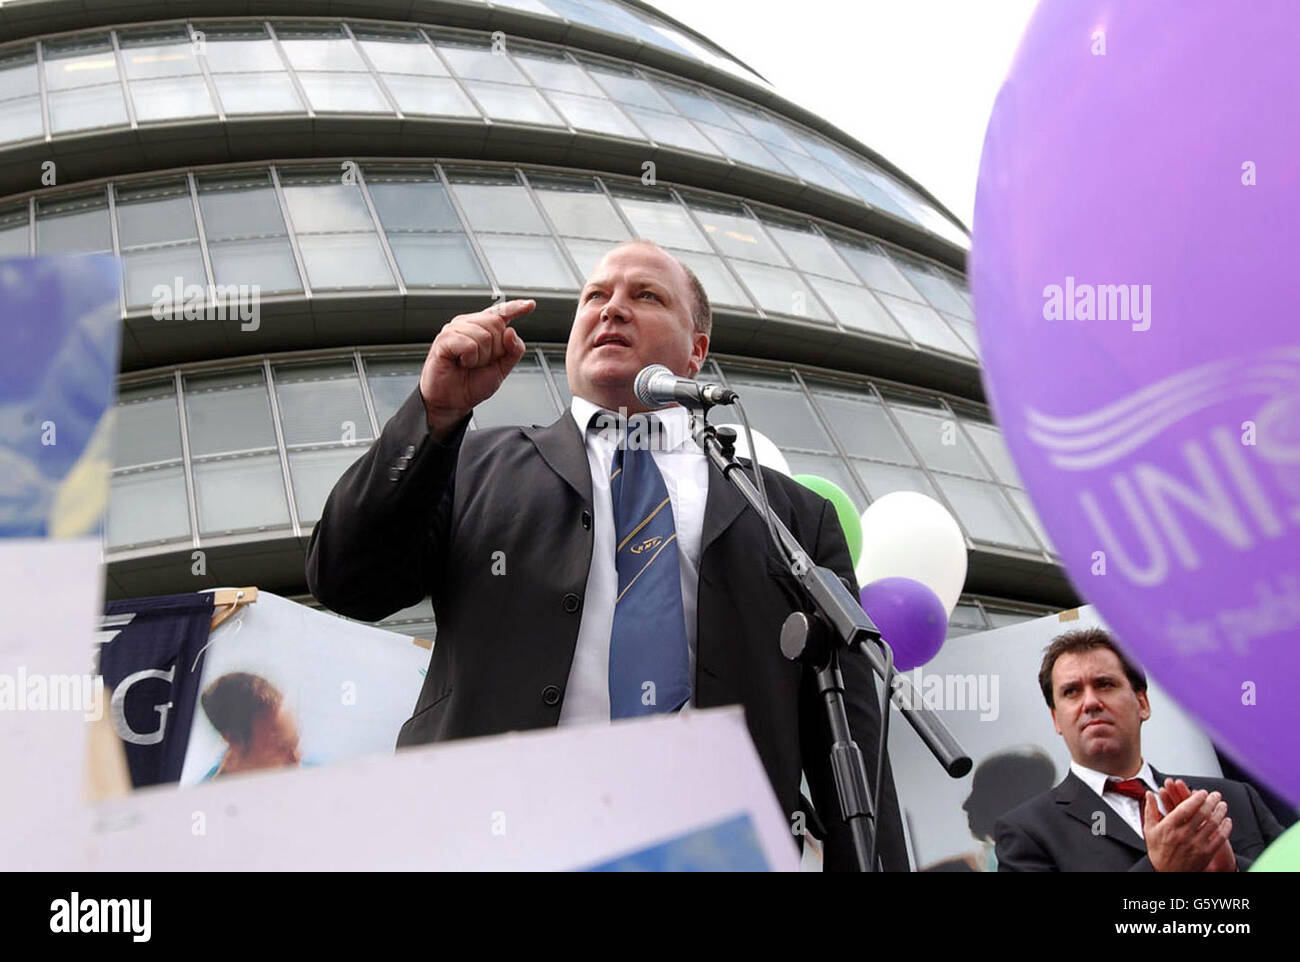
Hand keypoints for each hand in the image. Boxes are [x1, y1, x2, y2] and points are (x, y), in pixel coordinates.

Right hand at [419, 299, 533, 438]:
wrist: (452, 401)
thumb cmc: (471, 383)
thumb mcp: (502, 369)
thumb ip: (513, 350)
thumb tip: (511, 331)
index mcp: (483, 329)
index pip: (501, 312)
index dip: (516, 307)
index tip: (530, 305)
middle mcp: (469, 324)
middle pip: (496, 323)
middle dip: (495, 349)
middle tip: (481, 362)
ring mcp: (455, 330)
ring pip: (483, 335)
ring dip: (481, 357)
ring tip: (469, 364)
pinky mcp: (444, 339)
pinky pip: (469, 344)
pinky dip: (469, 358)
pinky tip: (461, 362)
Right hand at [1142, 786, 1232, 871]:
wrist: (1169, 874)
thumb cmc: (1159, 852)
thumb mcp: (1149, 830)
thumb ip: (1150, 810)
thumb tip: (1149, 794)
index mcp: (1169, 827)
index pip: (1185, 808)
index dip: (1196, 798)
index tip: (1202, 792)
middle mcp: (1183, 834)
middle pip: (1202, 813)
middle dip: (1211, 801)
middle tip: (1216, 795)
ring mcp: (1196, 844)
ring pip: (1212, 824)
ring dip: (1220, 812)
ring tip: (1222, 805)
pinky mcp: (1206, 853)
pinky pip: (1219, 838)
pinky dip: (1225, 828)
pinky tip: (1227, 821)